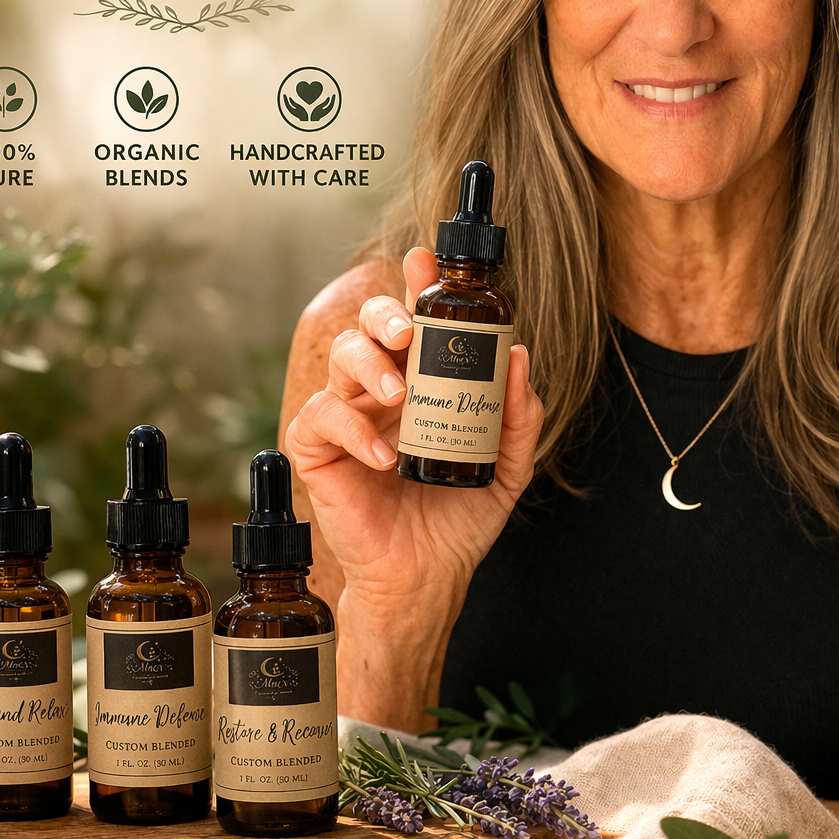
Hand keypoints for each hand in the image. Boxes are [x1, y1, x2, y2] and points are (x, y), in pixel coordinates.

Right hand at [284, 247, 542, 727]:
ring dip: (370, 364)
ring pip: (341, 356)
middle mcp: (381, 390)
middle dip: (387, 314)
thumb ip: (518, 417)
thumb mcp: (506, 466)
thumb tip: (521, 357)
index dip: (417, 287)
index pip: (416, 322)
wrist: (426, 576)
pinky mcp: (318, 449)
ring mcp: (347, 416)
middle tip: (411, 332)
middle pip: (370, 325)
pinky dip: (354, 429)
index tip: (429, 263)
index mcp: (421, 384)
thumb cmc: (457, 519)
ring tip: (399, 392)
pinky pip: (323, 418)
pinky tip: (385, 455)